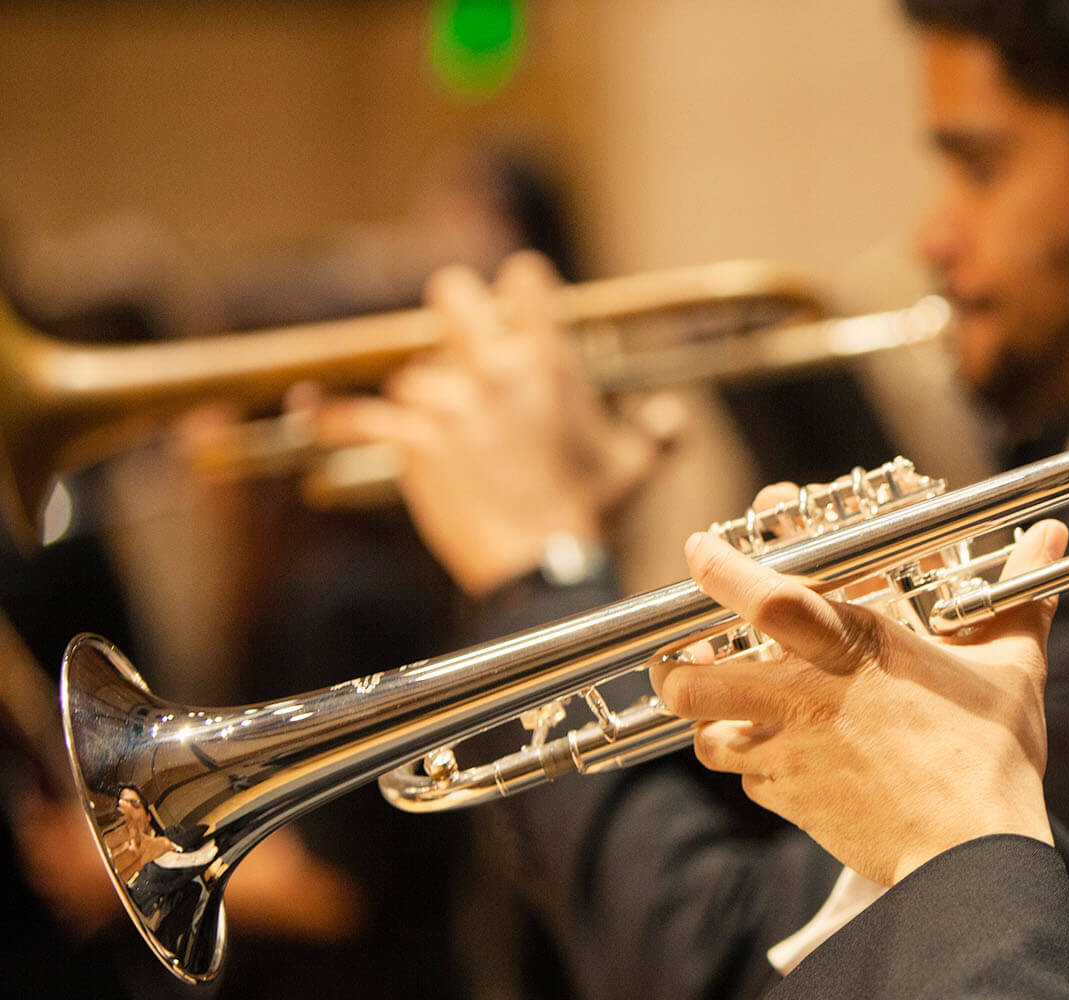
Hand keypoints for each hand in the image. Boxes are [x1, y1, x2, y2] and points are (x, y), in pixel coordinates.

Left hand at [311, 251, 665, 596]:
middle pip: (453, 295)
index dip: (521, 283)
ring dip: (424, 397)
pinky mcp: (413, 440)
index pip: (526, 283)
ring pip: (415, 373)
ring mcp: (450, 401)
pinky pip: (357, 417)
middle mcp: (495, 368)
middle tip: (459, 326)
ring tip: (436, 427)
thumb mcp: (637, 466)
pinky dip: (329, 414)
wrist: (543, 560)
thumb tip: (673, 415)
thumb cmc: (592, 512)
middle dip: (455, 307)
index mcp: (550, 363)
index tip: (519, 290)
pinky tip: (307, 408)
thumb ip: (659, 432)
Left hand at [652, 519, 1068, 885]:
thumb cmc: (993, 753)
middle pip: (694, 676)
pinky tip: (778, 756)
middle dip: (675, 663)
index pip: (762, 594)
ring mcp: (791, 753)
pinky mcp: (792, 801)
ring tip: (721, 706)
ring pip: (703, 732)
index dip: (718, 567)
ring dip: (704, 718)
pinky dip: (752, 764)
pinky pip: (748, 778)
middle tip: (684, 653)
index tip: (699, 551)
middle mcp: (806, 696)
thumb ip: (1018, 595)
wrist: (970, 853)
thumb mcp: (1013, 664)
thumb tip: (1049, 538)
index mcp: (854, 646)